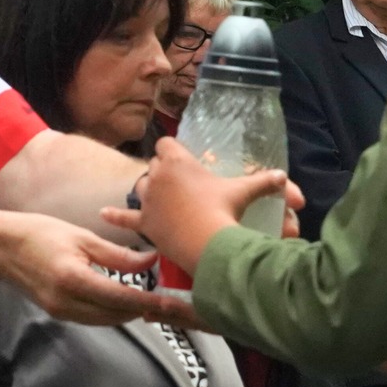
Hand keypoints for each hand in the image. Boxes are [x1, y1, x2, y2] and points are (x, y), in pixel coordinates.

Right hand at [0, 211, 199, 327]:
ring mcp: (61, 312)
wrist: (2, 248)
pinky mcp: (58, 314)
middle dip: (142, 310)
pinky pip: (93, 318)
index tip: (172, 304)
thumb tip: (151, 261)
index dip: (148, 302)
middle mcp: (66, 302)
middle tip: (168, 301)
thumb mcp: (83, 237)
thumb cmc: (41, 234)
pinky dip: (112, 311)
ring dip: (128, 313)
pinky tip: (125, 300)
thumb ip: (118, 254)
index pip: (120, 298)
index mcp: (73, 279)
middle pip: (116, 315)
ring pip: (106, 320)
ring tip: (152, 301)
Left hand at [102, 137, 305, 275]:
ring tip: (161, 199)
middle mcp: (158, 177)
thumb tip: (283, 176)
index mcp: (178, 162)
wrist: (207, 243)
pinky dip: (115, 217)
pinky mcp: (144, 223)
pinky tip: (103, 215)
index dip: (173, 150)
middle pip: (154, 165)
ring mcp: (148, 201)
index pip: (167, 144)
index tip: (183, 158)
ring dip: (149, 191)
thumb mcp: (244, 192)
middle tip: (181, 184)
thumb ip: (264, 181)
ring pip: (141, 187)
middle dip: (164, 172)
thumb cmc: (224, 210)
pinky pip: (126, 218)